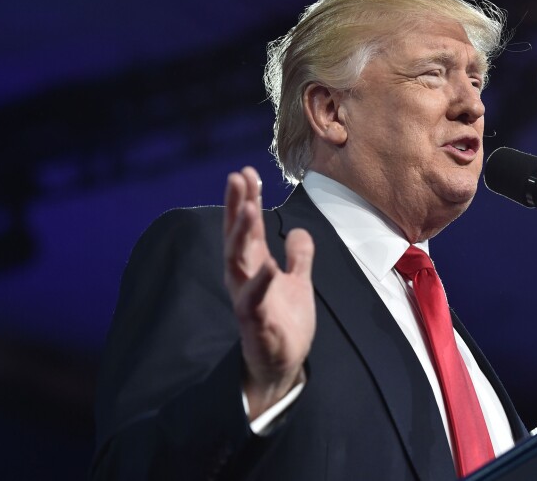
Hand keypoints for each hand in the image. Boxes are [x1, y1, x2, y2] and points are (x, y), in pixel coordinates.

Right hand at [224, 167, 315, 419]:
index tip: (246, 171)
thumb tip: (299, 232)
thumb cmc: (285, 322)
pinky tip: (268, 267)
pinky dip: (260, 284)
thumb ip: (299, 257)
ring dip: (242, 234)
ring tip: (247, 208)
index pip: (247, 227)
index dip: (244, 199)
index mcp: (254, 266)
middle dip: (236, 206)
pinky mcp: (255, 323)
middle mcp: (245, 278)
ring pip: (237, 262)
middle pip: (236, 236)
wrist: (283, 363)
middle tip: (238, 177)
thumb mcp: (298, 282)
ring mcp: (247, 299)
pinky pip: (254, 302)